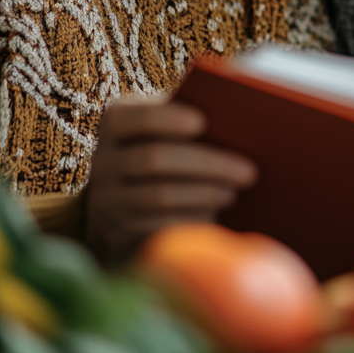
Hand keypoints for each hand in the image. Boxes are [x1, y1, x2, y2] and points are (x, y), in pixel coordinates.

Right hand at [84, 97, 257, 264]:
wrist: (123, 202)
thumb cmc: (162, 148)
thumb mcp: (162, 129)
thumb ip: (185, 118)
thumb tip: (233, 116)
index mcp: (115, 123)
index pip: (135, 117)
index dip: (167, 119)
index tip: (202, 122)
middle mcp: (104, 163)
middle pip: (154, 160)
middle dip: (207, 164)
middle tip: (249, 171)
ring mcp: (108, 202)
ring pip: (158, 197)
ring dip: (205, 193)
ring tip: (236, 189)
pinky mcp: (119, 235)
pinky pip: (157, 228)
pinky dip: (191, 219)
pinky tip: (215, 212)